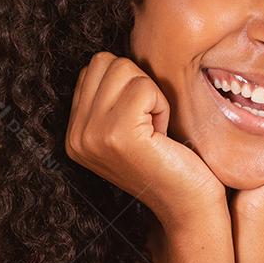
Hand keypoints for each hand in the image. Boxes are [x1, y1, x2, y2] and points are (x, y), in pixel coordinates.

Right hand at [65, 52, 226, 227]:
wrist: (188, 205)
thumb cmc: (170, 160)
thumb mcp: (129, 126)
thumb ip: (111, 96)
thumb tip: (115, 57)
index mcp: (75, 132)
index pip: (94, 68)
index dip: (129, 84)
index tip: (140, 121)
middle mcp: (76, 136)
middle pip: (106, 62)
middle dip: (138, 84)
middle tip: (150, 124)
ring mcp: (92, 136)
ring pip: (125, 70)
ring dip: (151, 95)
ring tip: (155, 130)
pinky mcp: (117, 136)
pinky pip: (145, 88)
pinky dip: (162, 106)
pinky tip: (162, 136)